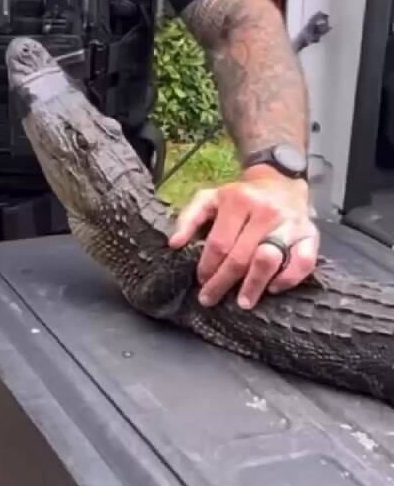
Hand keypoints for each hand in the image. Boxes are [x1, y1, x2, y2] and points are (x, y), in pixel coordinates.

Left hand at [168, 167, 319, 308]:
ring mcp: (290, 223)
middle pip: (240, 257)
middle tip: (210, 299)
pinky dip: (288, 279)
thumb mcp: (210, 198)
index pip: (219, 243)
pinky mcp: (311, 234)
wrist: (281, 182)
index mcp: (238, 200)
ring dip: (253, 285)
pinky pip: (304, 262)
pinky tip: (273, 288)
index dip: (207, 267)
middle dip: (222, 283)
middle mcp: (265, 211)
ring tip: (242, 302)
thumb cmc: (241, 197)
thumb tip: (174, 244)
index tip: (201, 281)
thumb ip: (189, 217)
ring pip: (269, 260)